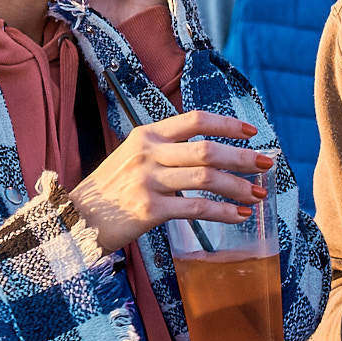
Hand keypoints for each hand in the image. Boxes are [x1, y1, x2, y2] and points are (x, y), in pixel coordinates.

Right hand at [66, 109, 272, 253]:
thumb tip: (212, 153)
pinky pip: (196, 208)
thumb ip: (166, 151)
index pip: (195, 120)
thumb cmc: (111, 190)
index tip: (252, 131)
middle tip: (266, 163)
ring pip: (206, 179)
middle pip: (207, 150)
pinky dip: (223, 212)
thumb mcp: (133, 157)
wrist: (75, 220)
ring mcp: (148, 181)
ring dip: (238, 186)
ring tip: (258, 193)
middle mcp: (148, 153)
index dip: (227, 124)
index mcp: (147, 135)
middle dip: (242, 157)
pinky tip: (240, 215)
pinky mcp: (149, 210)